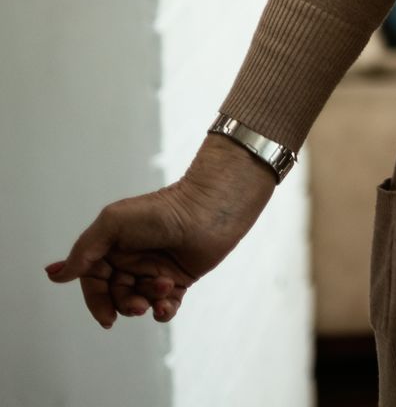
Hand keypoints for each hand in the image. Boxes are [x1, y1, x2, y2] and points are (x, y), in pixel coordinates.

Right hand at [45, 135, 274, 326]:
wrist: (210, 209)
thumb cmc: (162, 210)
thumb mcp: (113, 223)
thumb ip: (84, 251)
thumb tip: (55, 275)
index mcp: (112, 246)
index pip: (93, 280)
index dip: (96, 301)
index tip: (106, 318)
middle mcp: (131, 259)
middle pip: (115, 295)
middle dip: (124, 304)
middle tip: (137, 305)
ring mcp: (155, 270)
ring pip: (139, 302)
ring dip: (147, 303)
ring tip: (163, 289)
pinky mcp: (179, 279)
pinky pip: (165, 306)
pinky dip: (164, 311)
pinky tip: (168, 306)